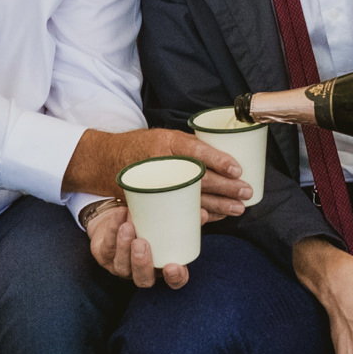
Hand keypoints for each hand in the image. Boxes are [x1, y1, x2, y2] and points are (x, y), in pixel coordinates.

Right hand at [63, 127, 250, 219]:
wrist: (107, 161)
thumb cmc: (144, 147)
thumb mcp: (165, 136)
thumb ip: (190, 146)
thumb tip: (225, 155)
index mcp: (167, 142)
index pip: (196, 150)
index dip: (218, 160)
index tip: (238, 169)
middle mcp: (161, 163)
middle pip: (198, 178)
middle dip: (225, 187)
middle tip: (245, 193)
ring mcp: (155, 184)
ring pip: (192, 198)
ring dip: (218, 205)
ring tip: (237, 209)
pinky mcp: (151, 201)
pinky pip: (178, 211)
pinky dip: (199, 215)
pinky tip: (216, 217)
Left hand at [89, 202, 192, 290]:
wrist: (118, 218)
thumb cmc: (149, 225)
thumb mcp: (167, 225)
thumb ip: (184, 220)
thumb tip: (202, 213)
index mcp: (162, 268)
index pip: (173, 282)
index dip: (174, 278)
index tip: (174, 266)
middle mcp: (141, 273)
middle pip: (142, 279)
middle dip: (141, 263)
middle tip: (142, 243)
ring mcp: (121, 267)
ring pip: (121, 265)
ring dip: (124, 247)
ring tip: (128, 227)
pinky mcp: (104, 255)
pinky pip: (107, 246)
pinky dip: (112, 230)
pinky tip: (120, 215)